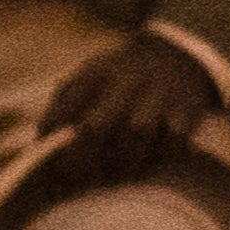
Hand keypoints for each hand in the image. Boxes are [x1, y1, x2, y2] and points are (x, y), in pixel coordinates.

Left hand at [40, 32, 223, 186]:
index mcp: (96, 72)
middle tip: (78, 178)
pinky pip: (172, 138)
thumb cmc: (121, 75)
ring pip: (136, 132)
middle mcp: (126, 80)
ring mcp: (158, 92)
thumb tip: (42, 142)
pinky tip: (149, 163)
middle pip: (97, 126)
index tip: (52, 159)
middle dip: (83, 160)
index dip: (54, 142)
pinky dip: (159, 155)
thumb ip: (65, 102)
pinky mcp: (187, 106)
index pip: (64, 111)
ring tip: (114, 176)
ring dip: (122, 162)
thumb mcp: (91, 73)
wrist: (179, 52)